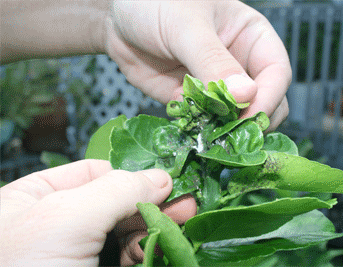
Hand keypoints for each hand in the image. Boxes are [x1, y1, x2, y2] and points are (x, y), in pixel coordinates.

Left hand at [0, 160, 196, 265]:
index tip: (165, 181)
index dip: (131, 175)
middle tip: (186, 206)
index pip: (95, 172)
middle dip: (152, 203)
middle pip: (118, 201)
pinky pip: (130, 255)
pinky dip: (148, 251)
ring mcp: (80, 251)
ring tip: (178, 228)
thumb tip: (161, 178)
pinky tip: (160, 249)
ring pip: (128, 230)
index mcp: (38, 196)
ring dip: (155, 229)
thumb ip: (116, 190)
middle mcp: (60, 221)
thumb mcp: (66, 218)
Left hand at [107, 0, 290, 130]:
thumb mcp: (187, 26)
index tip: (251, 115)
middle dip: (253, 120)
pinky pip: (207, 123)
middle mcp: (240, 65)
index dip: (269, 96)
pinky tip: (191, 131)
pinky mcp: (194, 102)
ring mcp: (217, 86)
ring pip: (237, 118)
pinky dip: (203, 132)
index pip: (276, 73)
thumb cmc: (156, 3)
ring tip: (210, 136)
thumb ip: (213, 60)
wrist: (118, 17)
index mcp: (252, 38)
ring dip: (227, 131)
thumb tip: (246, 95)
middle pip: (265, 101)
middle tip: (232, 133)